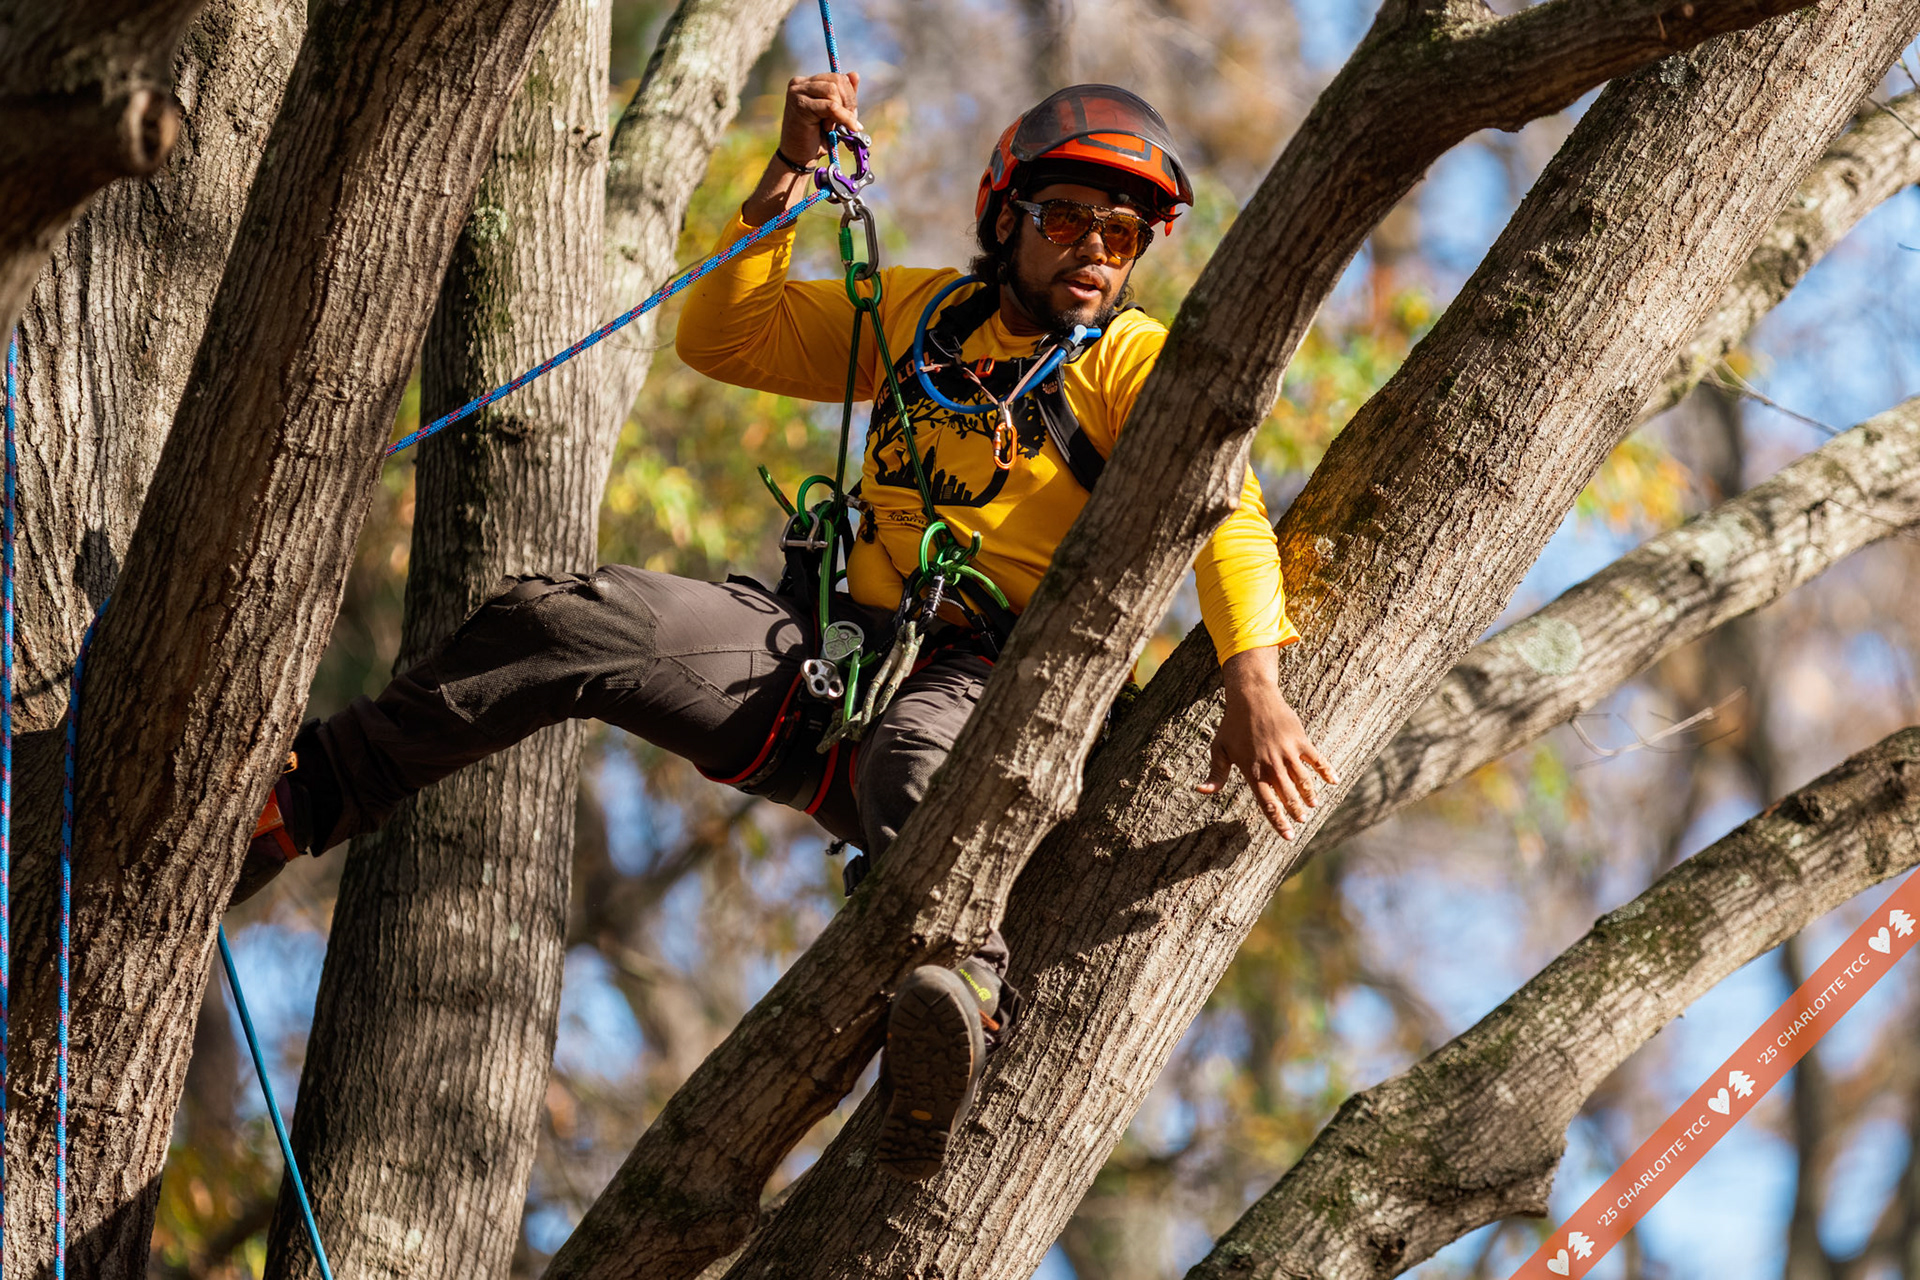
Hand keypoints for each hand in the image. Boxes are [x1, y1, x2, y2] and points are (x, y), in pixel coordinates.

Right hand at [779, 71, 861, 166]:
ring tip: (832, 126)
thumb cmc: (816, 138)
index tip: (850, 115)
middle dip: (848, 102)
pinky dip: (842, 118)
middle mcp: (800, 83)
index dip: (849, 96)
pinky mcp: (800, 104)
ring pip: (833, 90)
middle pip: (837, 80)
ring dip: (841, 111)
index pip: (837, 77)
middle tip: (847, 122)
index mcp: (808, 82)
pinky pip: (830, 106)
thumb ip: (844, 95)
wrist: (798, 157)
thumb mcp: (835, 114)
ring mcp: (797, 92)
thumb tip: (855, 74)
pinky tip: (838, 129)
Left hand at [1195, 645, 1337, 839]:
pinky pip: (1316, 759)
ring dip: (1309, 796)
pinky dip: (1326, 770)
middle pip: (1287, 796)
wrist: (1251, 696)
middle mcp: (1272, 765)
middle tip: (1301, 821)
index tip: (1288, 836)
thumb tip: (1201, 791)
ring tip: (1312, 806)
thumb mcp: (1219, 749)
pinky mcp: (1300, 740)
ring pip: (1303, 781)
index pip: (1268, 803)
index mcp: (1253, 771)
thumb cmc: (1233, 724)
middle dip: (1295, 812)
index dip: (1279, 822)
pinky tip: (1334, 781)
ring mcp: (1287, 752)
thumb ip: (1215, 774)